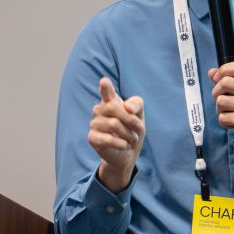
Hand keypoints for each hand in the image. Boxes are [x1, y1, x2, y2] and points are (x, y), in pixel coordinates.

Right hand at [88, 77, 144, 193]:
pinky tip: (125, 145)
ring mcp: (94, 123)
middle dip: (131, 119)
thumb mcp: (140, 115)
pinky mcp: (92, 138)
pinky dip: (121, 143)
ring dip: (128, 134)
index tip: (104, 81)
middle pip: (113, 107)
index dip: (105, 87)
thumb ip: (136, 105)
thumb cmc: (132, 130)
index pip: (106, 91)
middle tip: (140, 129)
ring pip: (113, 124)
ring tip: (132, 139)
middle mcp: (99, 110)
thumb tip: (126, 106)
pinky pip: (107, 139)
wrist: (127, 153)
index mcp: (110, 101)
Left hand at [210, 62, 233, 178]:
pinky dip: (224, 122)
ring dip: (220, 110)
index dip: (224, 69)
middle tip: (223, 102)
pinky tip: (233, 124)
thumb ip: (231, 84)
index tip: (217, 78)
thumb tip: (212, 72)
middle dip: (217, 93)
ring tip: (230, 115)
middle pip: (225, 82)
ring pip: (221, 101)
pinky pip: (222, 117)